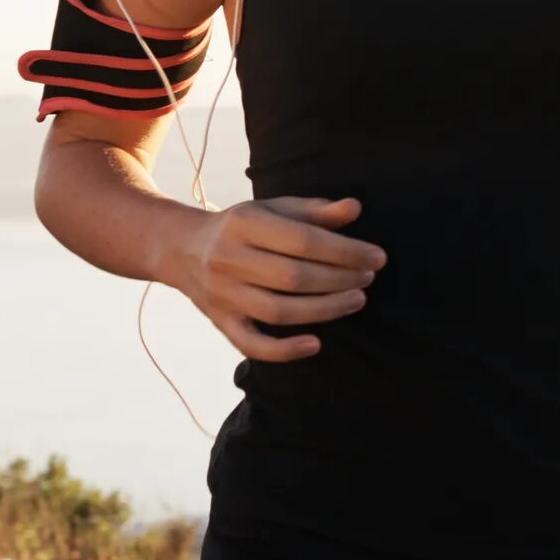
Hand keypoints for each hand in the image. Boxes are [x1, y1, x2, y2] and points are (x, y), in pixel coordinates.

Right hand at [163, 195, 384, 362]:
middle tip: (368, 279)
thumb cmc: (243, 226)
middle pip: (294, 278)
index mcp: (244, 223)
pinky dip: (284, 350)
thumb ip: (316, 210)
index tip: (377, 257)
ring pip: (278, 311)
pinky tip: (316, 344)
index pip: (304, 241)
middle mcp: (229, 259)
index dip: (346, 251)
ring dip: (325, 310)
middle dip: (339, 280)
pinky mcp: (220, 322)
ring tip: (356, 300)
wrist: (182, 248)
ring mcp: (222, 294)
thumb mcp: (274, 208)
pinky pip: (251, 344)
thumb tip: (355, 209)